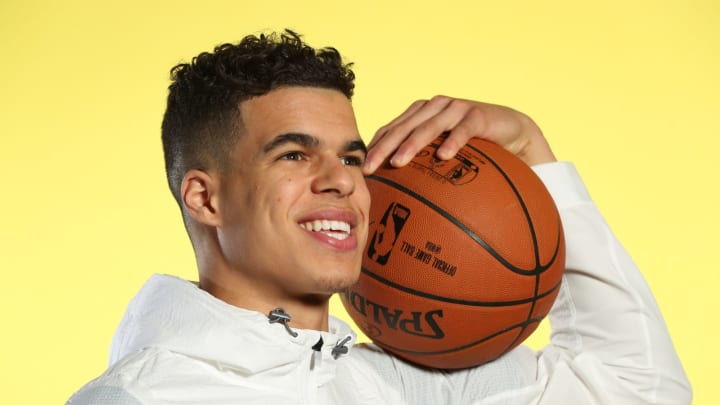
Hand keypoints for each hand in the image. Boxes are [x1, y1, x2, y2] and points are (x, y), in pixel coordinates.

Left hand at [362, 96, 555, 174]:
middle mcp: (434, 107)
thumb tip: (396, 192)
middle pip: (403, 127)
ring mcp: (455, 109)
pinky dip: (453, 141)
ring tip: (398, 162)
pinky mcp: (477, 114)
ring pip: (428, 126)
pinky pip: (463, 129)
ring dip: (412, 145)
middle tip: (370, 168)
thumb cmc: (472, 145)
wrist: (510, 130)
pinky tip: (443, 156)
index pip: (391, 129)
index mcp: (420, 114)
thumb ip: (421, 162)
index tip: (360, 169)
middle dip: (384, 148)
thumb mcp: (442, 151)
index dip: (374, 147)